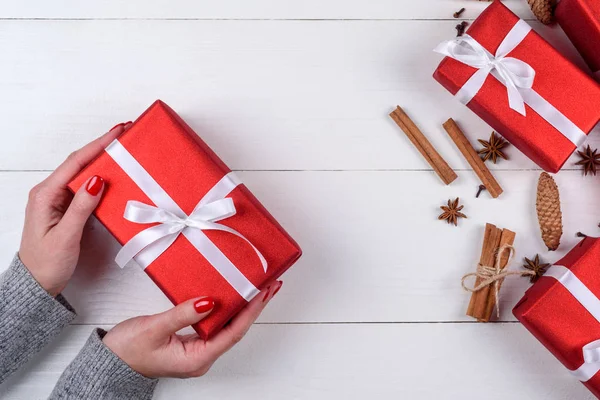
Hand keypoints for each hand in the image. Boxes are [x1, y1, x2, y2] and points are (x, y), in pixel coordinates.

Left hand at [19, 122, 130, 295]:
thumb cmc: (47, 263)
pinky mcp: (66, 208)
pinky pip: (85, 188)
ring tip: (124, 151)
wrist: (37, 284)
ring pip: (83, 174)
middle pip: (80, 163)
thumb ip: (81, 207)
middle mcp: (50, 193)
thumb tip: (96, 179)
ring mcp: (58, 200)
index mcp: (45, 195)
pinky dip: (101, 179)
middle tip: (126, 134)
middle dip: (103, 147)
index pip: (76, 163)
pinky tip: (114, 176)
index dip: (98, 145)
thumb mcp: (65, 236)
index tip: (118, 132)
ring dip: (103, 161)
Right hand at [103, 280, 282, 377]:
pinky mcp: (191, 342)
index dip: (251, 311)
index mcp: (197, 359)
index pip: (234, 332)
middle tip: (271, 284)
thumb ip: (182, 315)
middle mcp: (202, 357)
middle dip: (255, 306)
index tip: (264, 291)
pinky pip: (216, 324)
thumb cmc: (126, 351)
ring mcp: (197, 350)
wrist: (108, 362)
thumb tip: (210, 302)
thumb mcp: (154, 329)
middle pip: (236, 329)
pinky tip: (233, 296)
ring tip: (260, 287)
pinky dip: (228, 308)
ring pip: (228, 326)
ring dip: (244, 306)